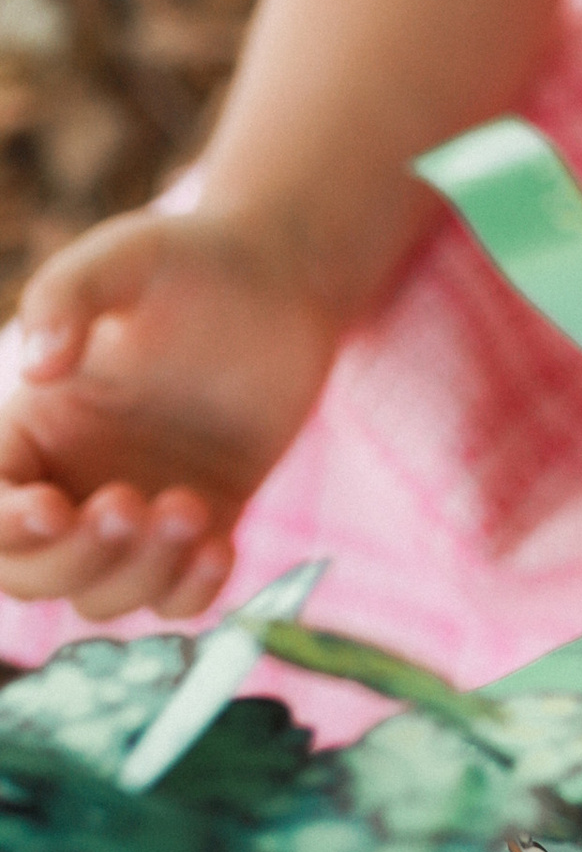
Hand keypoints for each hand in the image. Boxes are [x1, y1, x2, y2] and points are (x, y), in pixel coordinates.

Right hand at [0, 208, 348, 621]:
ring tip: (189, 508)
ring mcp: (136, 510)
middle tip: (130, 504)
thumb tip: (34, 367)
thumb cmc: (192, 258)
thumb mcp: (125, 255)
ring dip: (139, 573)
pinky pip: (178, 596)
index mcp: (31, 427)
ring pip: (104, 596)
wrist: (283, 275)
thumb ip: (67, 296)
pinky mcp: (202, 523)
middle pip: (32, 572)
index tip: (52, 507)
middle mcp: (72, 480)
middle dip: (74, 559)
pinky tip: (222, 545)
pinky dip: (192, 593)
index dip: (3, 525)